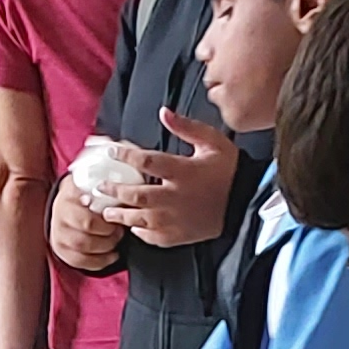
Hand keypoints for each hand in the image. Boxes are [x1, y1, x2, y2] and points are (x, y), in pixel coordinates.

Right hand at [50, 182, 125, 274]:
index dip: (106, 219)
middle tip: (119, 229)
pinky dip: (100, 261)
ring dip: (105, 246)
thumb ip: (108, 187)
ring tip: (116, 240)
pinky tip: (112, 255)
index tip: (117, 216)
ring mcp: (58, 234)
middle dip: (109, 232)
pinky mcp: (61, 250)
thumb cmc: (87, 195)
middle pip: (86, 230)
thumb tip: (130, 193)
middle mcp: (60, 215)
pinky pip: (80, 261)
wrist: (67, 205)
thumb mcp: (94, 184)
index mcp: (69, 195)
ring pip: (83, 247)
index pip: (88, 212)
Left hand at [103, 109, 238, 249]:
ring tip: (106, 210)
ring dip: (120, 214)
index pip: (146, 161)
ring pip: (140, 219)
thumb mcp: (213, 142)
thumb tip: (163, 112)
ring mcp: (177, 219)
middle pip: (136, 194)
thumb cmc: (230, 170)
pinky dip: (139, 232)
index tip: (112, 151)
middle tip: (100, 187)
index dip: (125, 155)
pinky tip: (132, 226)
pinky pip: (153, 237)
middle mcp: (176, 197)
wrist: (249, 201)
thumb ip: (187, 127)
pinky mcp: (180, 235)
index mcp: (183, 171)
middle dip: (114, 190)